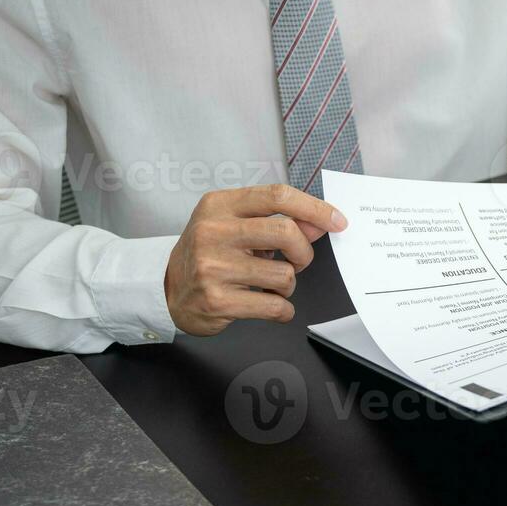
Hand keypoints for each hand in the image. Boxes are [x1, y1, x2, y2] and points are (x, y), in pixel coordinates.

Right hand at [164, 184, 347, 335]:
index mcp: (219, 205)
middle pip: (286, 232)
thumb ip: (277, 222)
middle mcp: (213, 231)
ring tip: (270, 286)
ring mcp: (213, 266)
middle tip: (297, 262)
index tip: (337, 221)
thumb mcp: (237, 228)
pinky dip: (282, 309)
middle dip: (303, 252)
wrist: (169, 290)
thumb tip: (319, 224)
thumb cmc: (209, 255)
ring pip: (284, 274)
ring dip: (288, 286)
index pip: (277, 196)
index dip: (314, 208)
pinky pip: (274, 305)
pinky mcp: (218, 299)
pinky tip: (269, 304)